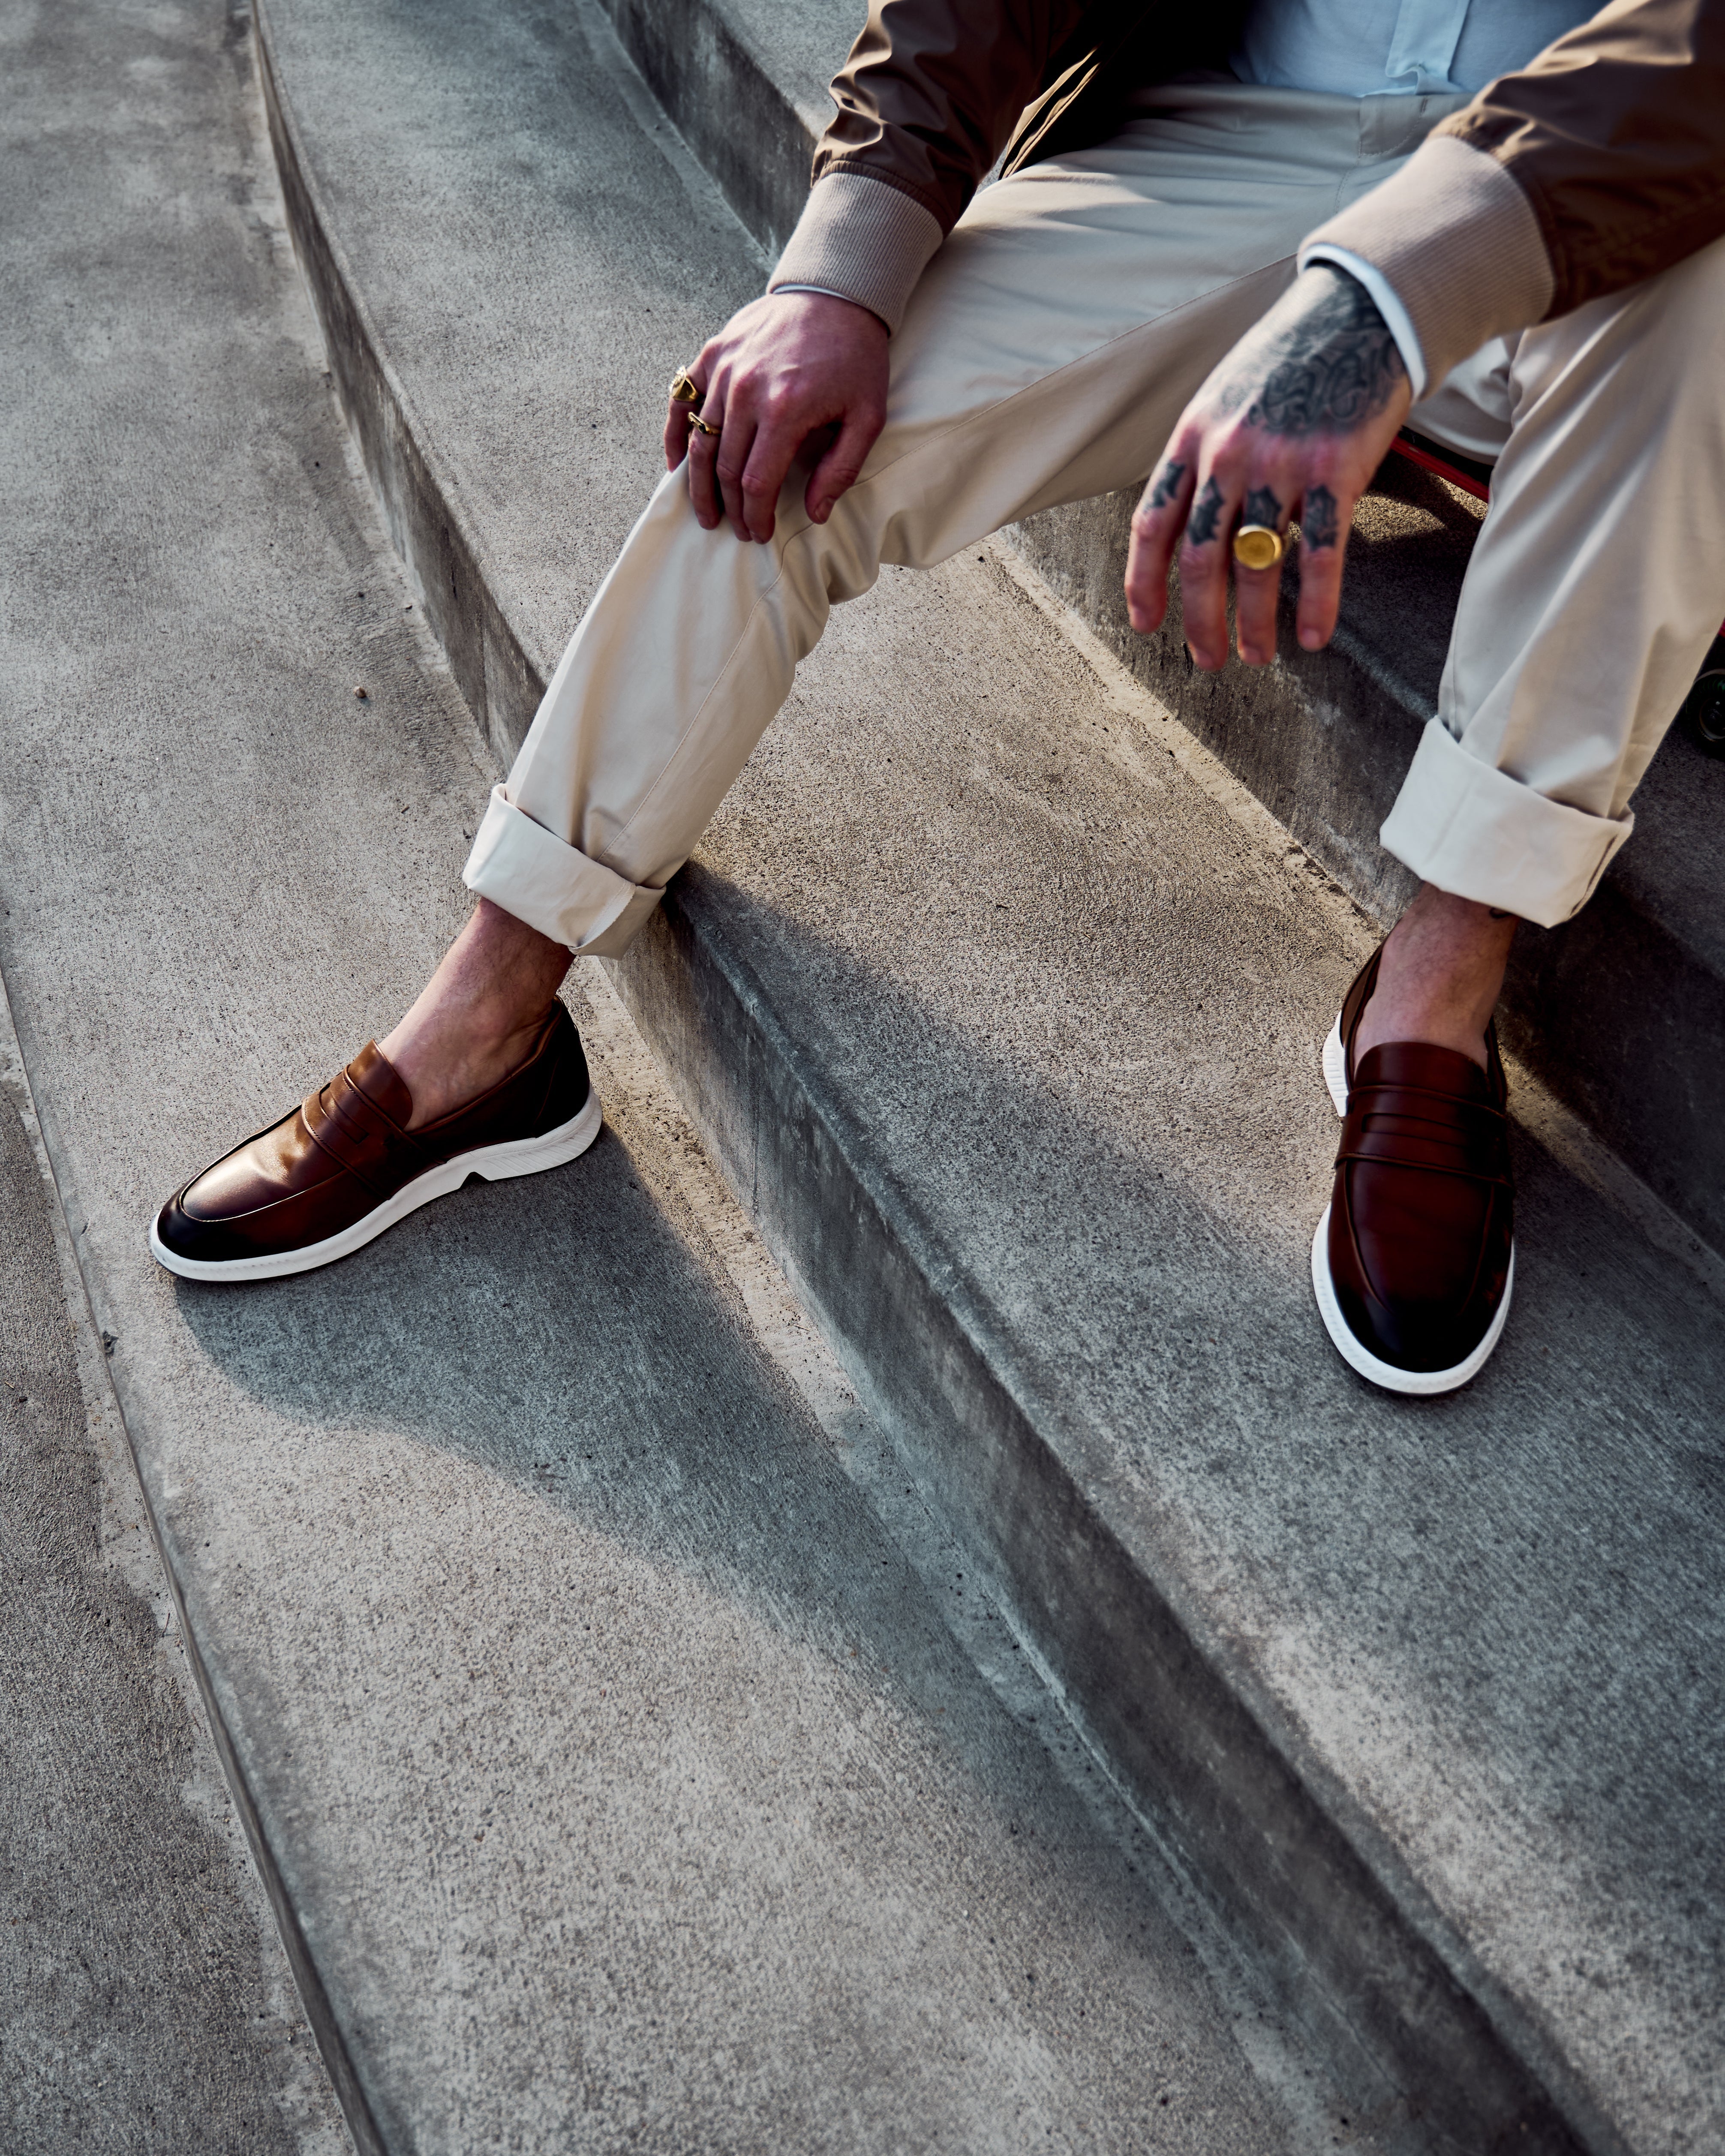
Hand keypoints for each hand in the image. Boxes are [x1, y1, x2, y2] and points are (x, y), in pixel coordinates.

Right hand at [665, 290, 888, 542]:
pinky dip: (676, 435)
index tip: (759, 534)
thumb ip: (841, 469)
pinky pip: (682, 401)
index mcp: (785, 410)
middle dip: (730, 507)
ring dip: (699, 483)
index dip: (755, 517)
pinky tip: (677, 465)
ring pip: (700, 441)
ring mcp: (725, 370)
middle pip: (725, 468)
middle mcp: (747, 391)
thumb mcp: (868, 417)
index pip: (757, 482)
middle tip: (737, 529)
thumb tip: (816, 514)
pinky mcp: (713, 353)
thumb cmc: (855, 357)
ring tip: (706, 511)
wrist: (837, 294)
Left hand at [1125, 266, 1413, 667]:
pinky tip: (1314, 637)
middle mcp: (1229, 454)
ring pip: (1257, 564)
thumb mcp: (1222, 399)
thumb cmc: (1288, 361)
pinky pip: (1321, 551)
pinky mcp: (1337, 468)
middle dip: (1200, 620)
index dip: (1144, 582)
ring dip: (1255, 623)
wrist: (1358, 308)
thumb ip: (1201, 458)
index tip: (1146, 624)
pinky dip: (1317, 602)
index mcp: (1193, 438)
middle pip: (1201, 558)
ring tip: (1257, 656)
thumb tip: (1186, 525)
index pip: (1152, 524)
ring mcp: (1282, 462)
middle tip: (1207, 660)